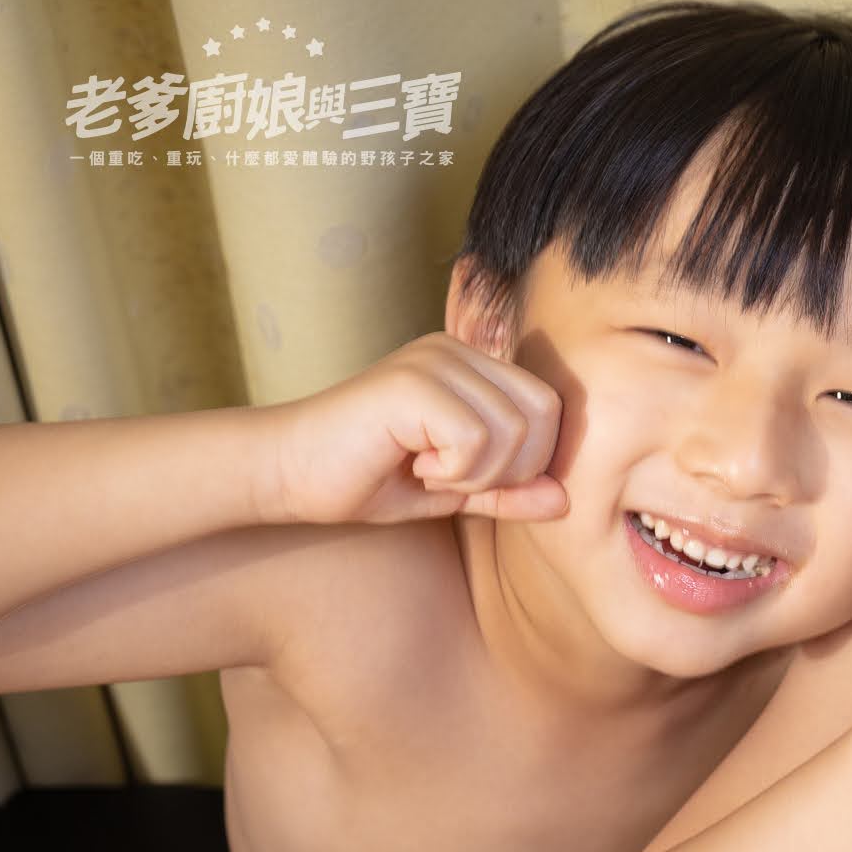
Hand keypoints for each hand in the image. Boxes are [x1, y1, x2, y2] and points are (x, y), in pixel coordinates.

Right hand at [265, 333, 567, 524]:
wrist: (286, 474)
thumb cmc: (367, 479)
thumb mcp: (454, 492)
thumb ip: (510, 491)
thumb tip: (566, 501)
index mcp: (473, 365)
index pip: (551, 408)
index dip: (528, 461)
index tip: (470, 477)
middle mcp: (457, 350)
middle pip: (545, 415)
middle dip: (510, 469)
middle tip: (451, 478)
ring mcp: (434, 359)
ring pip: (514, 429)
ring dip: (476, 474)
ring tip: (427, 469)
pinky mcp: (411, 382)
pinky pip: (475, 439)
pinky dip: (453, 472)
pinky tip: (412, 464)